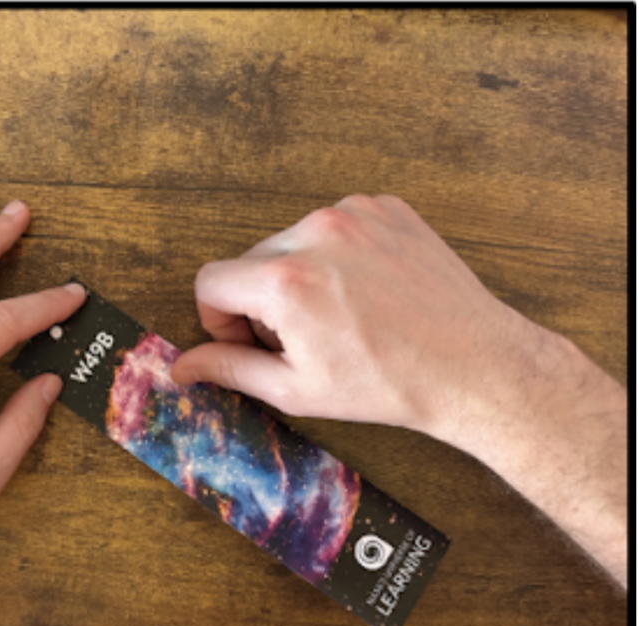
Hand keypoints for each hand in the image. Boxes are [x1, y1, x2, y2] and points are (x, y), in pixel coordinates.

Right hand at [172, 194, 627, 585]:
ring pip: (294, 241)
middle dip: (265, 299)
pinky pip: (337, 225)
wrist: (476, 366)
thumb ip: (228, 369)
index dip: (222, 318)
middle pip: (253, 260)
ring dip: (302, 273)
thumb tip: (178, 367)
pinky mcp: (387, 207)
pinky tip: (371, 290)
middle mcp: (315, 235)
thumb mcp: (295, 388)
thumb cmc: (387, 384)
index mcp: (285, 282)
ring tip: (344, 313)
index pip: (211, 282)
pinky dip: (341, 253)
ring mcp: (355, 214)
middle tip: (306, 338)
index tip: (253, 341)